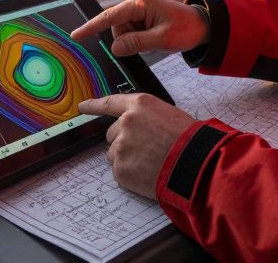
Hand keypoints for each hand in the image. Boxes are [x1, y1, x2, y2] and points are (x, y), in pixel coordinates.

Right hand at [70, 0, 207, 55]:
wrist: (203, 25)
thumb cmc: (186, 28)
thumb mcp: (161, 39)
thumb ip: (136, 43)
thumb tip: (115, 47)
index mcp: (140, 3)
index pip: (109, 17)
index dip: (91, 27)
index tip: (76, 35)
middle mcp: (137, 2)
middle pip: (116, 28)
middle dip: (127, 40)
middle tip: (150, 42)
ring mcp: (139, 8)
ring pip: (123, 32)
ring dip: (135, 40)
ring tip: (155, 39)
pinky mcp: (142, 15)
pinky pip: (131, 32)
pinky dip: (138, 39)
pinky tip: (153, 38)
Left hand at [79, 94, 196, 198]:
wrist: (196, 164)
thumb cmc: (189, 140)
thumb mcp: (168, 115)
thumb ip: (145, 117)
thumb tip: (135, 127)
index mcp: (139, 105)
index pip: (109, 102)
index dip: (94, 105)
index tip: (82, 107)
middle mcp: (126, 123)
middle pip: (112, 134)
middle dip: (125, 142)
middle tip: (147, 150)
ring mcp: (121, 146)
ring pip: (115, 154)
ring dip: (128, 159)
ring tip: (150, 163)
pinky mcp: (121, 169)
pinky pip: (119, 172)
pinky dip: (131, 175)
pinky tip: (148, 174)